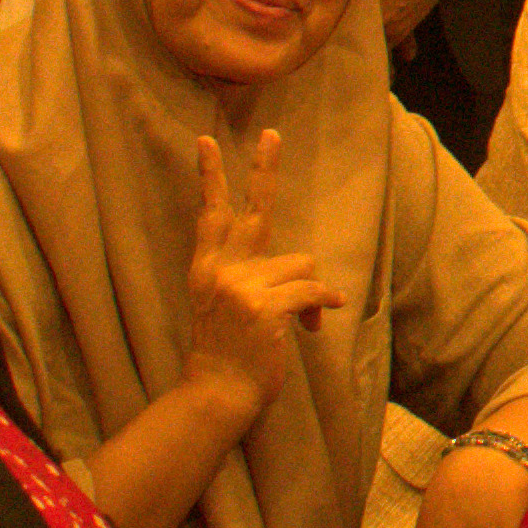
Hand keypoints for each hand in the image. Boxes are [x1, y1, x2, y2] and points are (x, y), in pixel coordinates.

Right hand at [183, 130, 345, 414]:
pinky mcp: (265, 306)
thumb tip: (300, 270)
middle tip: (272, 134)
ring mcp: (242, 287)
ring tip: (297, 322)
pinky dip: (321, 306)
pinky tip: (317, 324)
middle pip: (250, 210)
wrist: (217, 393)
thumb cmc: (227, 353)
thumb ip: (248, 276)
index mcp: (206, 267)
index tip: (206, 141)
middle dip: (263, 168)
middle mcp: (221, 270)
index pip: (210, 213)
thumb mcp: (223, 305)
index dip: (211, 177)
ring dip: (307, 293)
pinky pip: (312, 291)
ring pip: (300, 264)